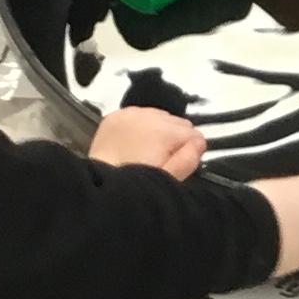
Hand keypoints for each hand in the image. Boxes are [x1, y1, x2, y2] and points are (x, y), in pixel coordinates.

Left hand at [91, 105, 205, 178]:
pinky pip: (139, 115)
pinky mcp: (116, 116)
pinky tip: (133, 143)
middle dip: (173, 139)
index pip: (194, 134)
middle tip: (160, 160)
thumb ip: (189, 159)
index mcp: (164, 130)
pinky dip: (140, 126)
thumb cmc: (134, 185)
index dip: (188, 152)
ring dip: (157, 131)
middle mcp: (148, 116)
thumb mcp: (169, 179)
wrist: (99, 184)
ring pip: (159, 117)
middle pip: (177, 123)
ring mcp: (130, 114)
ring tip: (146, 153)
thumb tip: (200, 142)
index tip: (177, 163)